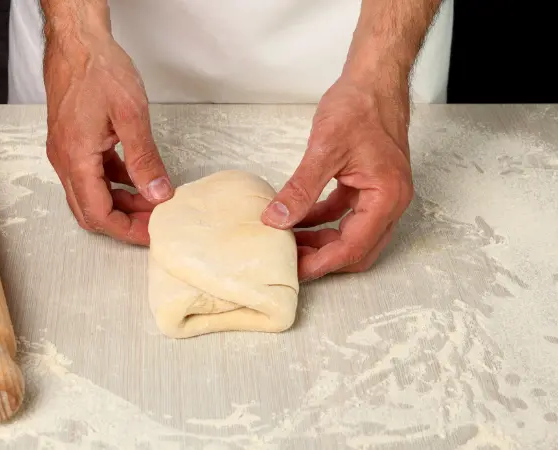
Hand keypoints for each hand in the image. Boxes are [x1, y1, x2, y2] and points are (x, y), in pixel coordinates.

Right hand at [44, 30, 172, 244]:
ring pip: (92, 194)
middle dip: (124, 222)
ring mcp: (66, 152)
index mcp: (76, 158)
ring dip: (121, 202)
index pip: (99, 213)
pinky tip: (136, 178)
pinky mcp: (72, 143)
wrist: (78, 42)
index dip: (127, 230)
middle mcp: (65, 160)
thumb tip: (158, 193)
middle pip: (91, 211)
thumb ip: (145, 159)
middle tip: (153, 222)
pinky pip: (92, 175)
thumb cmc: (97, 69)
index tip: (152, 233)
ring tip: (152, 200)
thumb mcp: (131, 115)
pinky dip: (115, 183)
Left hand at [261, 77, 412, 280]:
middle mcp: (390, 202)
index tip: (295, 269)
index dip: (322, 263)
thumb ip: (301, 188)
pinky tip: (296, 219)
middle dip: (323, 259)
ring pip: (351, 235)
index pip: (354, 246)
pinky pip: (344, 215)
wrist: (374, 79)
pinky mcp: (368, 186)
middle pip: (357, 250)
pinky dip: (322, 221)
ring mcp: (381, 195)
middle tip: (289, 261)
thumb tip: (276, 219)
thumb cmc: (360, 106)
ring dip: (321, 242)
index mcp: (387, 197)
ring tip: (288, 242)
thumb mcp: (324, 149)